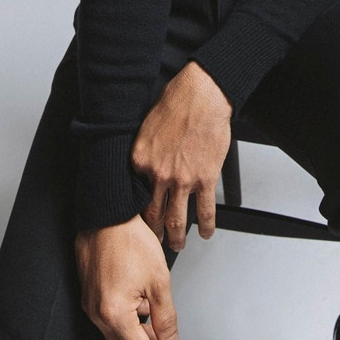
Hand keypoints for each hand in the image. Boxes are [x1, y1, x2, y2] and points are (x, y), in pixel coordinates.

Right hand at [76, 215, 178, 339]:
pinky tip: (140, 310)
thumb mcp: (158, 280)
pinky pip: (108, 319)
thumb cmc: (129, 240)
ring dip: (136, 337)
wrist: (107, 215)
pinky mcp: (89, 293)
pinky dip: (126, 322)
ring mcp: (90, 304)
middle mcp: (98, 313)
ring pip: (116, 334)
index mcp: (115, 313)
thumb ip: (165, 317)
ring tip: (155, 328)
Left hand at [131, 61, 232, 250]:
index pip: (134, 193)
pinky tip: (205, 233)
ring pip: (176, 219)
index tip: (137, 219)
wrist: (202, 95)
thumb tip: (144, 165)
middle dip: (153, 232)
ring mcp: (182, 179)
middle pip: (152, 213)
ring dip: (176, 237)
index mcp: (140, 160)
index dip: (136, 210)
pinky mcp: (205, 179)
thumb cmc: (177, 102)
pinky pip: (205, 211)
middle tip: (155, 240)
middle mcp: (158, 174)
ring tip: (177, 244)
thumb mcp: (147, 127)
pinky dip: (205, 226)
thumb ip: (144, 151)